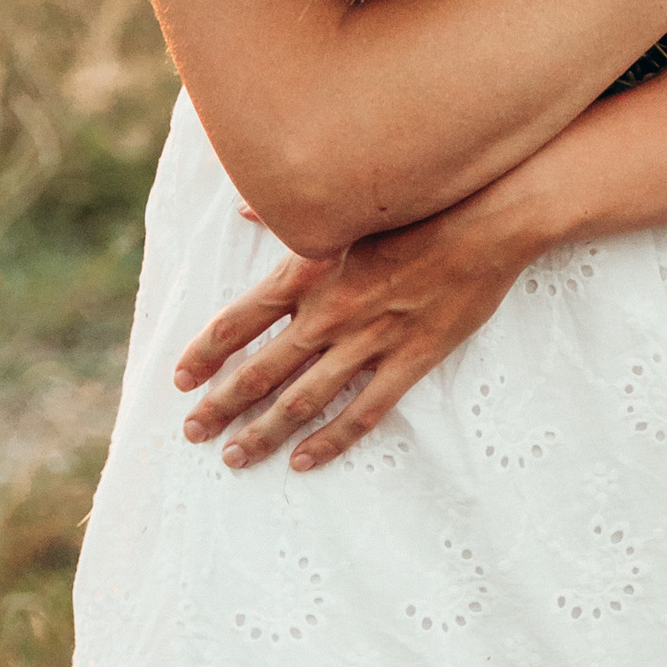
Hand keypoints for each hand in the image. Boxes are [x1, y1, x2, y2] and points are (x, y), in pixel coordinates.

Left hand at [176, 198, 521, 471]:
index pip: (238, 320)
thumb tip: (242, 207)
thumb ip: (291, 216)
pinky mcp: (409, 360)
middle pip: (259, 369)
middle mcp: (328, 313)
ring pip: (302, 399)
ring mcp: (368, 341)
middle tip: (193, 433)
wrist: (486, 218)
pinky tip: (304, 460)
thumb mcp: (349, 207)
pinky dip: (331, 440)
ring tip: (235, 457)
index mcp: (308, 272)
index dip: (204, 353)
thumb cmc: (418, 205)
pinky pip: (363, 412)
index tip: (180, 379)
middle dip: (221, 405)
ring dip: (264, 432)